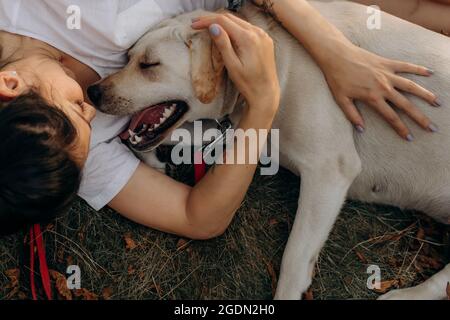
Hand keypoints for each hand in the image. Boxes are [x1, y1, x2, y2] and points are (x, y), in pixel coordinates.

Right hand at [192, 14, 279, 108]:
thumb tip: (213, 27)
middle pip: (231, 18)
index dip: (207, 21)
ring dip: (223, 22)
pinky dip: (235, 27)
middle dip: (213, 19)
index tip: (194, 24)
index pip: (223, 21)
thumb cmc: (248, 83)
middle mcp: (258, 33)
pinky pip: (247, 27)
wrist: (266, 92)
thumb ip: (223, 44)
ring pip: (239, 21)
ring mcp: (263, 35)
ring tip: (208, 25)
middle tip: (197, 22)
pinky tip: (226, 31)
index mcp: (248, 38)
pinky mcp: (265, 39)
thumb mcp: (232, 65)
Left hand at [322, 42, 438, 139]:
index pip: (391, 116)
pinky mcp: (387, 63)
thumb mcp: (341, 100)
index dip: (401, 128)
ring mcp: (387, 74)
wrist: (337, 56)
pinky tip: (431, 73)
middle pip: (406, 105)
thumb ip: (352, 115)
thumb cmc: (337, 78)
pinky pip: (406, 66)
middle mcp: (383, 87)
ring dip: (425, 94)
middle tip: (432, 127)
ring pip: (411, 86)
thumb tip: (361, 130)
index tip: (409, 137)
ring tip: (437, 103)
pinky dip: (418, 69)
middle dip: (420, 117)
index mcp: (372, 97)